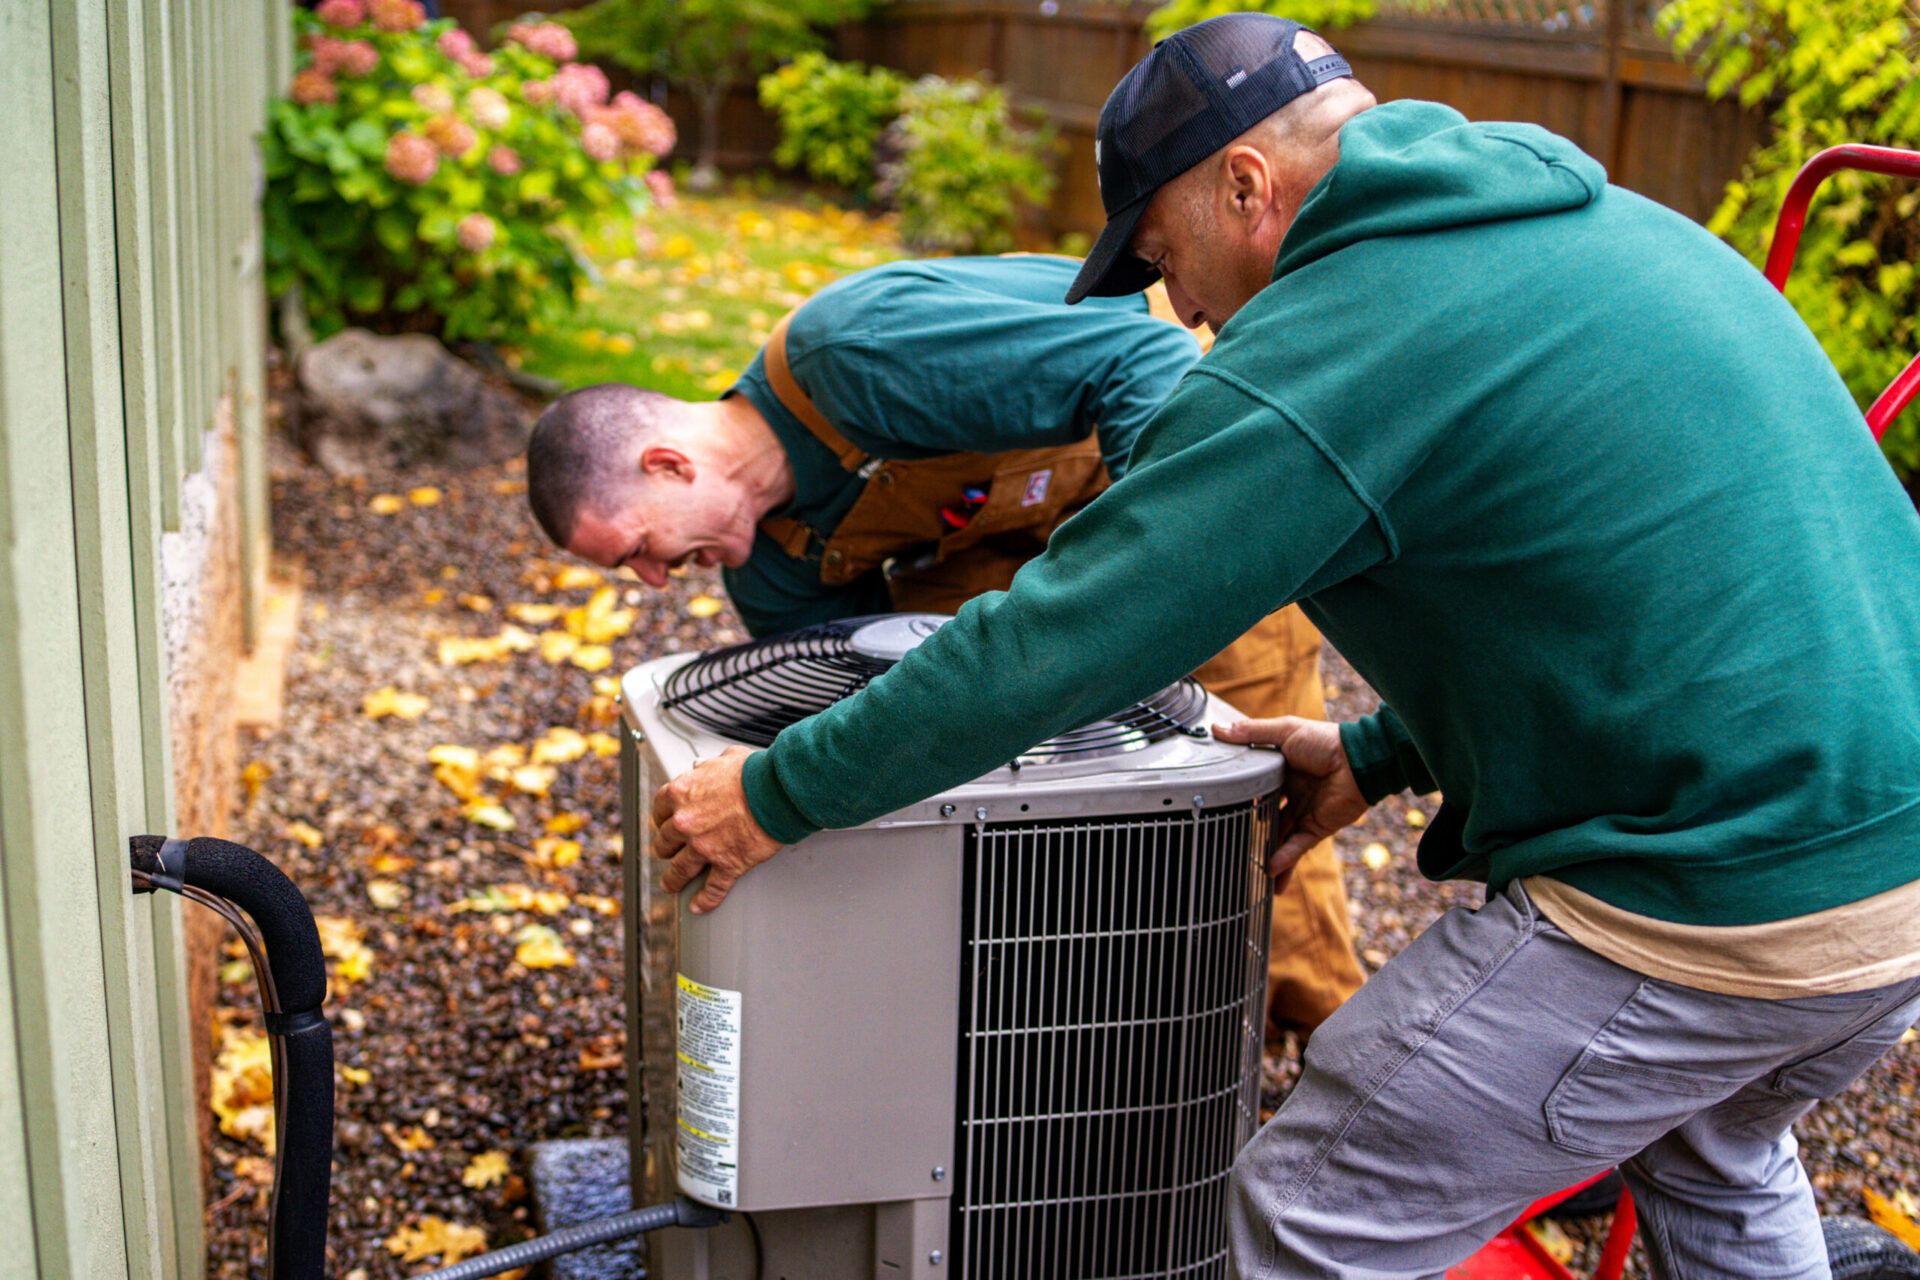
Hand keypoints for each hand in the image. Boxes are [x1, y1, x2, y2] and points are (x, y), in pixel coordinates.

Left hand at [651, 746, 782, 913]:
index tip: (665, 824)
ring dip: (673, 879)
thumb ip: (710, 766)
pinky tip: (700, 905)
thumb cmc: (755, 773)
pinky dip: (706, 900)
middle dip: (666, 848)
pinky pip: (713, 888)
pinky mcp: (727, 864)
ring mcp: (704, 847)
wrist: (777, 791)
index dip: (662, 819)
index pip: (659, 810)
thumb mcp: (726, 758)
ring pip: (680, 870)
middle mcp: (685, 822)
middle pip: (665, 842)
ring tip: (671, 885)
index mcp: (681, 794)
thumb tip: (703, 767)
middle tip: (669, 852)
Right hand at [1212, 716, 1369, 885]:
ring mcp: (1305, 812)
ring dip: (1269, 854)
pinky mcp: (1317, 827)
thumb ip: (1251, 733)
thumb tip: (1218, 730)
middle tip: (1234, 842)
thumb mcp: (1284, 731)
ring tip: (1252, 871)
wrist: (1358, 760)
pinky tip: (1271, 869)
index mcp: (1283, 771)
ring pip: (1281, 837)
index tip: (1222, 805)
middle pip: (1268, 815)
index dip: (1242, 796)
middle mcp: (1293, 793)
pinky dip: (1285, 858)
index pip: (1257, 786)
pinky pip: (1297, 846)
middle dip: (1254, 830)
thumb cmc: (1325, 742)